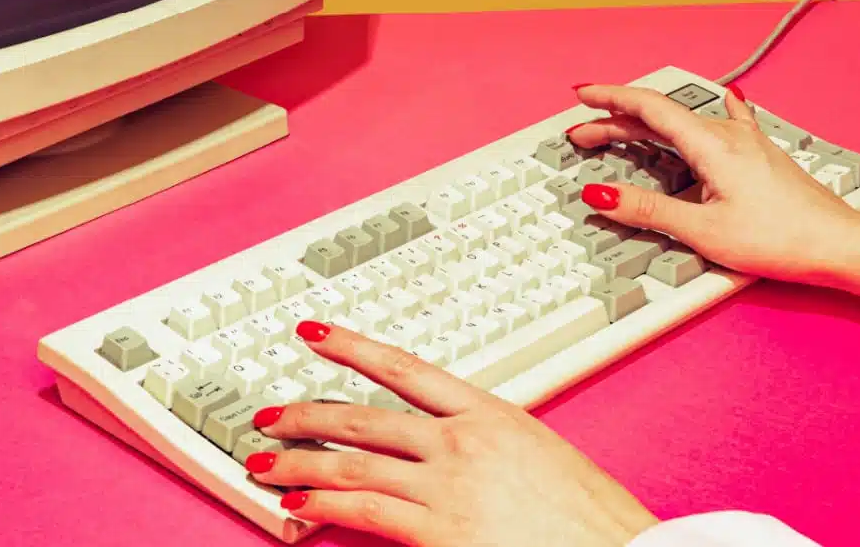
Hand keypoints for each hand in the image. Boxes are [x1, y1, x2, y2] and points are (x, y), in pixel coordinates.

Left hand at [247, 321, 658, 545]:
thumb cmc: (593, 518)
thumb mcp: (541, 454)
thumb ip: (489, 440)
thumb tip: (452, 442)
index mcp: (491, 412)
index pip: (404, 367)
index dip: (352, 347)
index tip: (317, 333)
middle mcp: (462, 443)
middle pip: (364, 416)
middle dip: (307, 413)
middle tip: (270, 413)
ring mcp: (447, 487)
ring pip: (354, 462)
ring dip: (300, 460)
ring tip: (265, 461)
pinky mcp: (439, 532)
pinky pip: (365, 510)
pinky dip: (325, 503)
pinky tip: (298, 503)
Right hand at [566, 84, 859, 306]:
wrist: (839, 245)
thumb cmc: (783, 239)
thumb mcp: (703, 231)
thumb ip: (648, 211)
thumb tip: (601, 196)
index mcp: (712, 145)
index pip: (649, 107)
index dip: (610, 98)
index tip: (581, 96)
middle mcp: (730, 135)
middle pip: (661, 117)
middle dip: (617, 122)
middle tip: (583, 134)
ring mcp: (748, 144)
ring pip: (687, 123)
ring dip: (649, 126)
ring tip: (623, 133)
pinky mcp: (760, 157)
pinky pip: (723, 124)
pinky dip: (703, 116)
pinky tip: (725, 99)